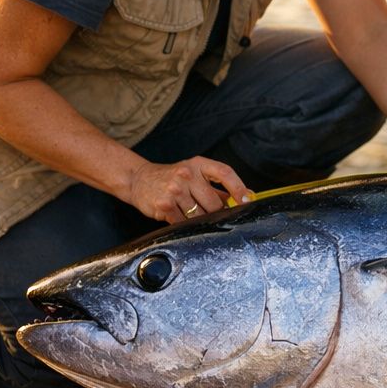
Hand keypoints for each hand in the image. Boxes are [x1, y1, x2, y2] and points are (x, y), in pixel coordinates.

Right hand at [128, 157, 251, 224]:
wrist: (138, 179)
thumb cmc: (173, 177)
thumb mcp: (195, 174)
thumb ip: (219, 186)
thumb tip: (248, 196)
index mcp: (198, 164)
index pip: (225, 173)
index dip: (238, 188)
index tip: (247, 200)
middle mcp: (186, 174)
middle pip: (214, 203)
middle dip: (215, 212)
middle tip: (207, 211)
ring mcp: (174, 190)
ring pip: (200, 216)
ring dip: (199, 219)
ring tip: (189, 211)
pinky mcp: (164, 206)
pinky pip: (184, 223)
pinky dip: (185, 223)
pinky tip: (178, 215)